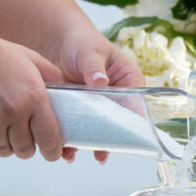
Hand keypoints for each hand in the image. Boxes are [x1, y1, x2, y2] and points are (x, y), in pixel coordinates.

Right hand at [0, 21, 66, 159]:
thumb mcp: (31, 59)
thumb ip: (53, 78)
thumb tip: (69, 94)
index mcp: (35, 96)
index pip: (50, 139)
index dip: (54, 151)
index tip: (53, 153)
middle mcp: (16, 111)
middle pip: (27, 149)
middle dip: (29, 149)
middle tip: (27, 141)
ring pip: (6, 150)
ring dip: (8, 147)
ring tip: (7, 134)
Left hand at [56, 25, 144, 162]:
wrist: (60, 43)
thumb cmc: (82, 42)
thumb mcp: (90, 52)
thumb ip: (93, 66)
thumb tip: (100, 81)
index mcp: (129, 81)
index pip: (136, 105)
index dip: (131, 123)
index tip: (123, 138)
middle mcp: (117, 97)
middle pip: (117, 123)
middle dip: (108, 139)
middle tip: (100, 153)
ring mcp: (98, 107)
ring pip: (98, 129)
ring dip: (88, 143)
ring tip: (76, 152)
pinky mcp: (81, 111)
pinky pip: (81, 128)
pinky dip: (74, 139)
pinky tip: (66, 149)